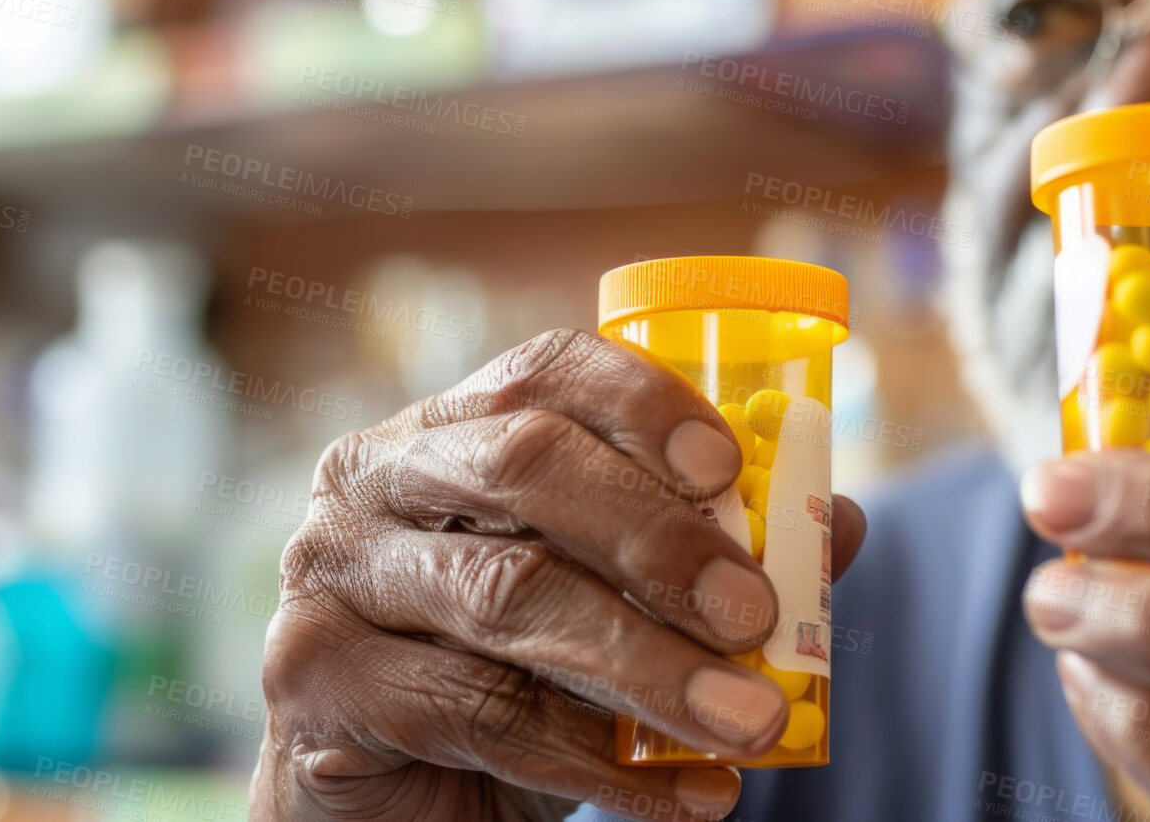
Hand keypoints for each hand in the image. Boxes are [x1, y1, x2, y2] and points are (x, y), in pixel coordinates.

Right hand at [249, 329, 867, 821]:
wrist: (399, 811)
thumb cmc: (515, 683)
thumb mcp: (616, 614)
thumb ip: (711, 561)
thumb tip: (837, 524)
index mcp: (452, 428)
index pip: (544, 371)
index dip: (640, 402)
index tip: (731, 468)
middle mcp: (375, 476)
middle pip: (523, 464)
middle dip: (657, 538)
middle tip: (757, 616)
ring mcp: (330, 573)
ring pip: (510, 596)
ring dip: (649, 668)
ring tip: (752, 725)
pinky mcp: (312, 677)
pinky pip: (475, 713)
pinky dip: (596, 764)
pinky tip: (686, 798)